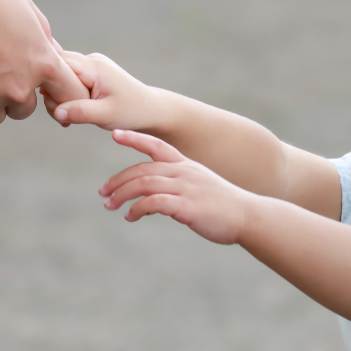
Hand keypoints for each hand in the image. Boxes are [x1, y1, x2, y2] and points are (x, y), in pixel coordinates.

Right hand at [41, 49, 161, 130]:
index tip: (57, 107)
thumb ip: (80, 112)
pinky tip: (73, 112)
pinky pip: (69, 80)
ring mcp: (91, 65)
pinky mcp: (91, 73)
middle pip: (56, 68)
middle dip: (52, 92)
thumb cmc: (131, 112)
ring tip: (68, 117)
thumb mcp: (105, 115)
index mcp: (94, 66)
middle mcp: (91, 60)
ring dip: (59, 96)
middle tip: (62, 117)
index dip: (50, 83)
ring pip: (61, 75)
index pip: (57, 63)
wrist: (150, 109)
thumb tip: (56, 111)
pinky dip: (67, 96)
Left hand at [100, 130, 257, 244]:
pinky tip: (131, 217)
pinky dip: (137, 209)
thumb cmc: (223, 205)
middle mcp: (184, 172)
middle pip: (142, 170)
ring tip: (110, 205)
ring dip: (122, 194)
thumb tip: (155, 199)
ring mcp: (185, 188)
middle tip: (103, 193)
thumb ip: (178, 187)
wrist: (248, 216)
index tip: (115, 134)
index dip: (135, 138)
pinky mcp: (186, 206)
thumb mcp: (200, 187)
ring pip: (143, 184)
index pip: (157, 145)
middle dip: (118, 180)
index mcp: (187, 165)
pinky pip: (153, 203)